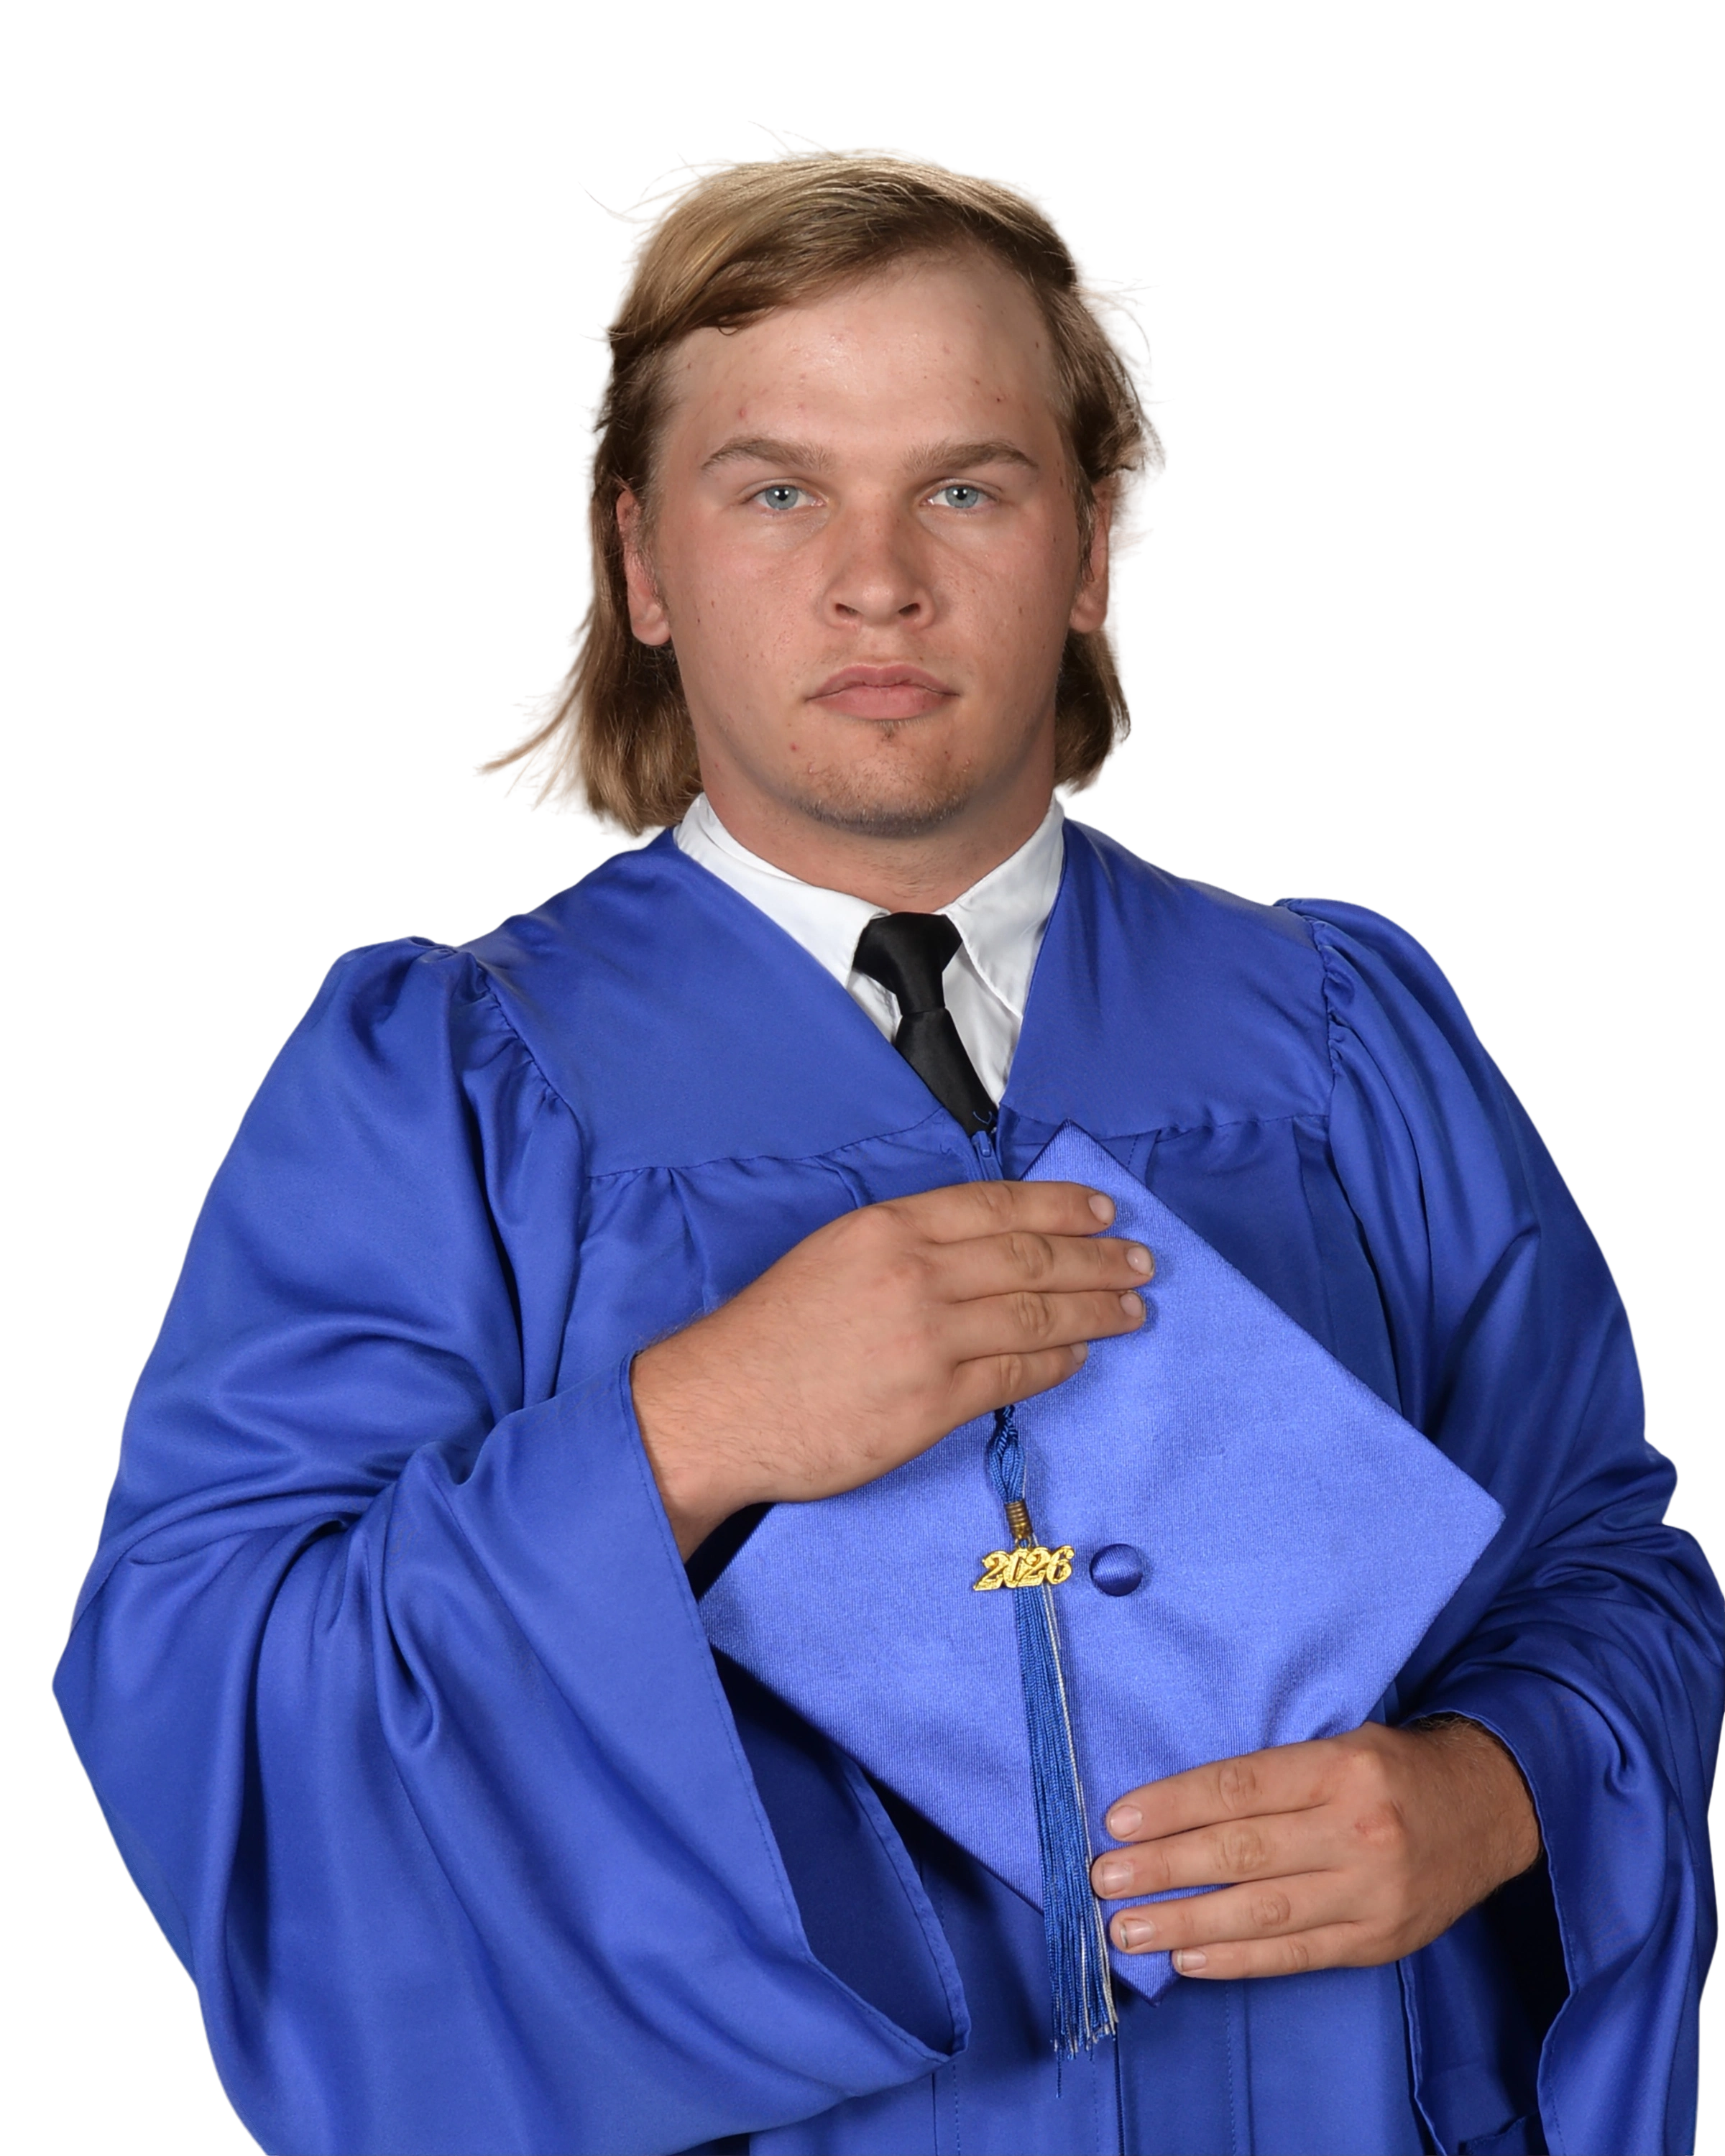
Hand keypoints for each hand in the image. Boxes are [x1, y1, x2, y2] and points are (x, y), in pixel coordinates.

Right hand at [631, 1180, 1151, 1555]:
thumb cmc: (767, 1335)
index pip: (998, 1206)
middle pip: (1032, 1257)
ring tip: (1130, 1309)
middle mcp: (915, 1275)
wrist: (720, 1407)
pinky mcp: (930, 1404)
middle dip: (1096, 1258)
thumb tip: (979, 1249)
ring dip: (1094, 1311)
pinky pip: (1014, 1377)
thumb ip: (904, 1245)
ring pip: (1036, 1316)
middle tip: (1138, 1261)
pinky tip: (1078, 1357)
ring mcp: (927, 1340)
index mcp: (888, 1229)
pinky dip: (1055, 1364)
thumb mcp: (831, 1255)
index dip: (1061, 1206)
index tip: (1102, 1210)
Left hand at [1090, 1719, 1541, 1977]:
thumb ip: (1273, 1776)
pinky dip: (1237, 1958)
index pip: (1239, 1787)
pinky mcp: (1380, 1940)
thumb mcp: (1339, 1744)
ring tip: (1128, 1929)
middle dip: (1164, 1869)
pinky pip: (1297, 1954)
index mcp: (1341, 1768)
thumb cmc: (1393, 1769)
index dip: (1173, 1806)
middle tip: (1105, 1879)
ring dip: (1186, 1922)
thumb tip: (1177, 1811)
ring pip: (1263, 1912)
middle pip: (1242, 1852)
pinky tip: (1188, 1957)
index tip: (1117, 1822)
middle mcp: (1358, 1831)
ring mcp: (1372, 1893)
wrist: (1490, 1808)